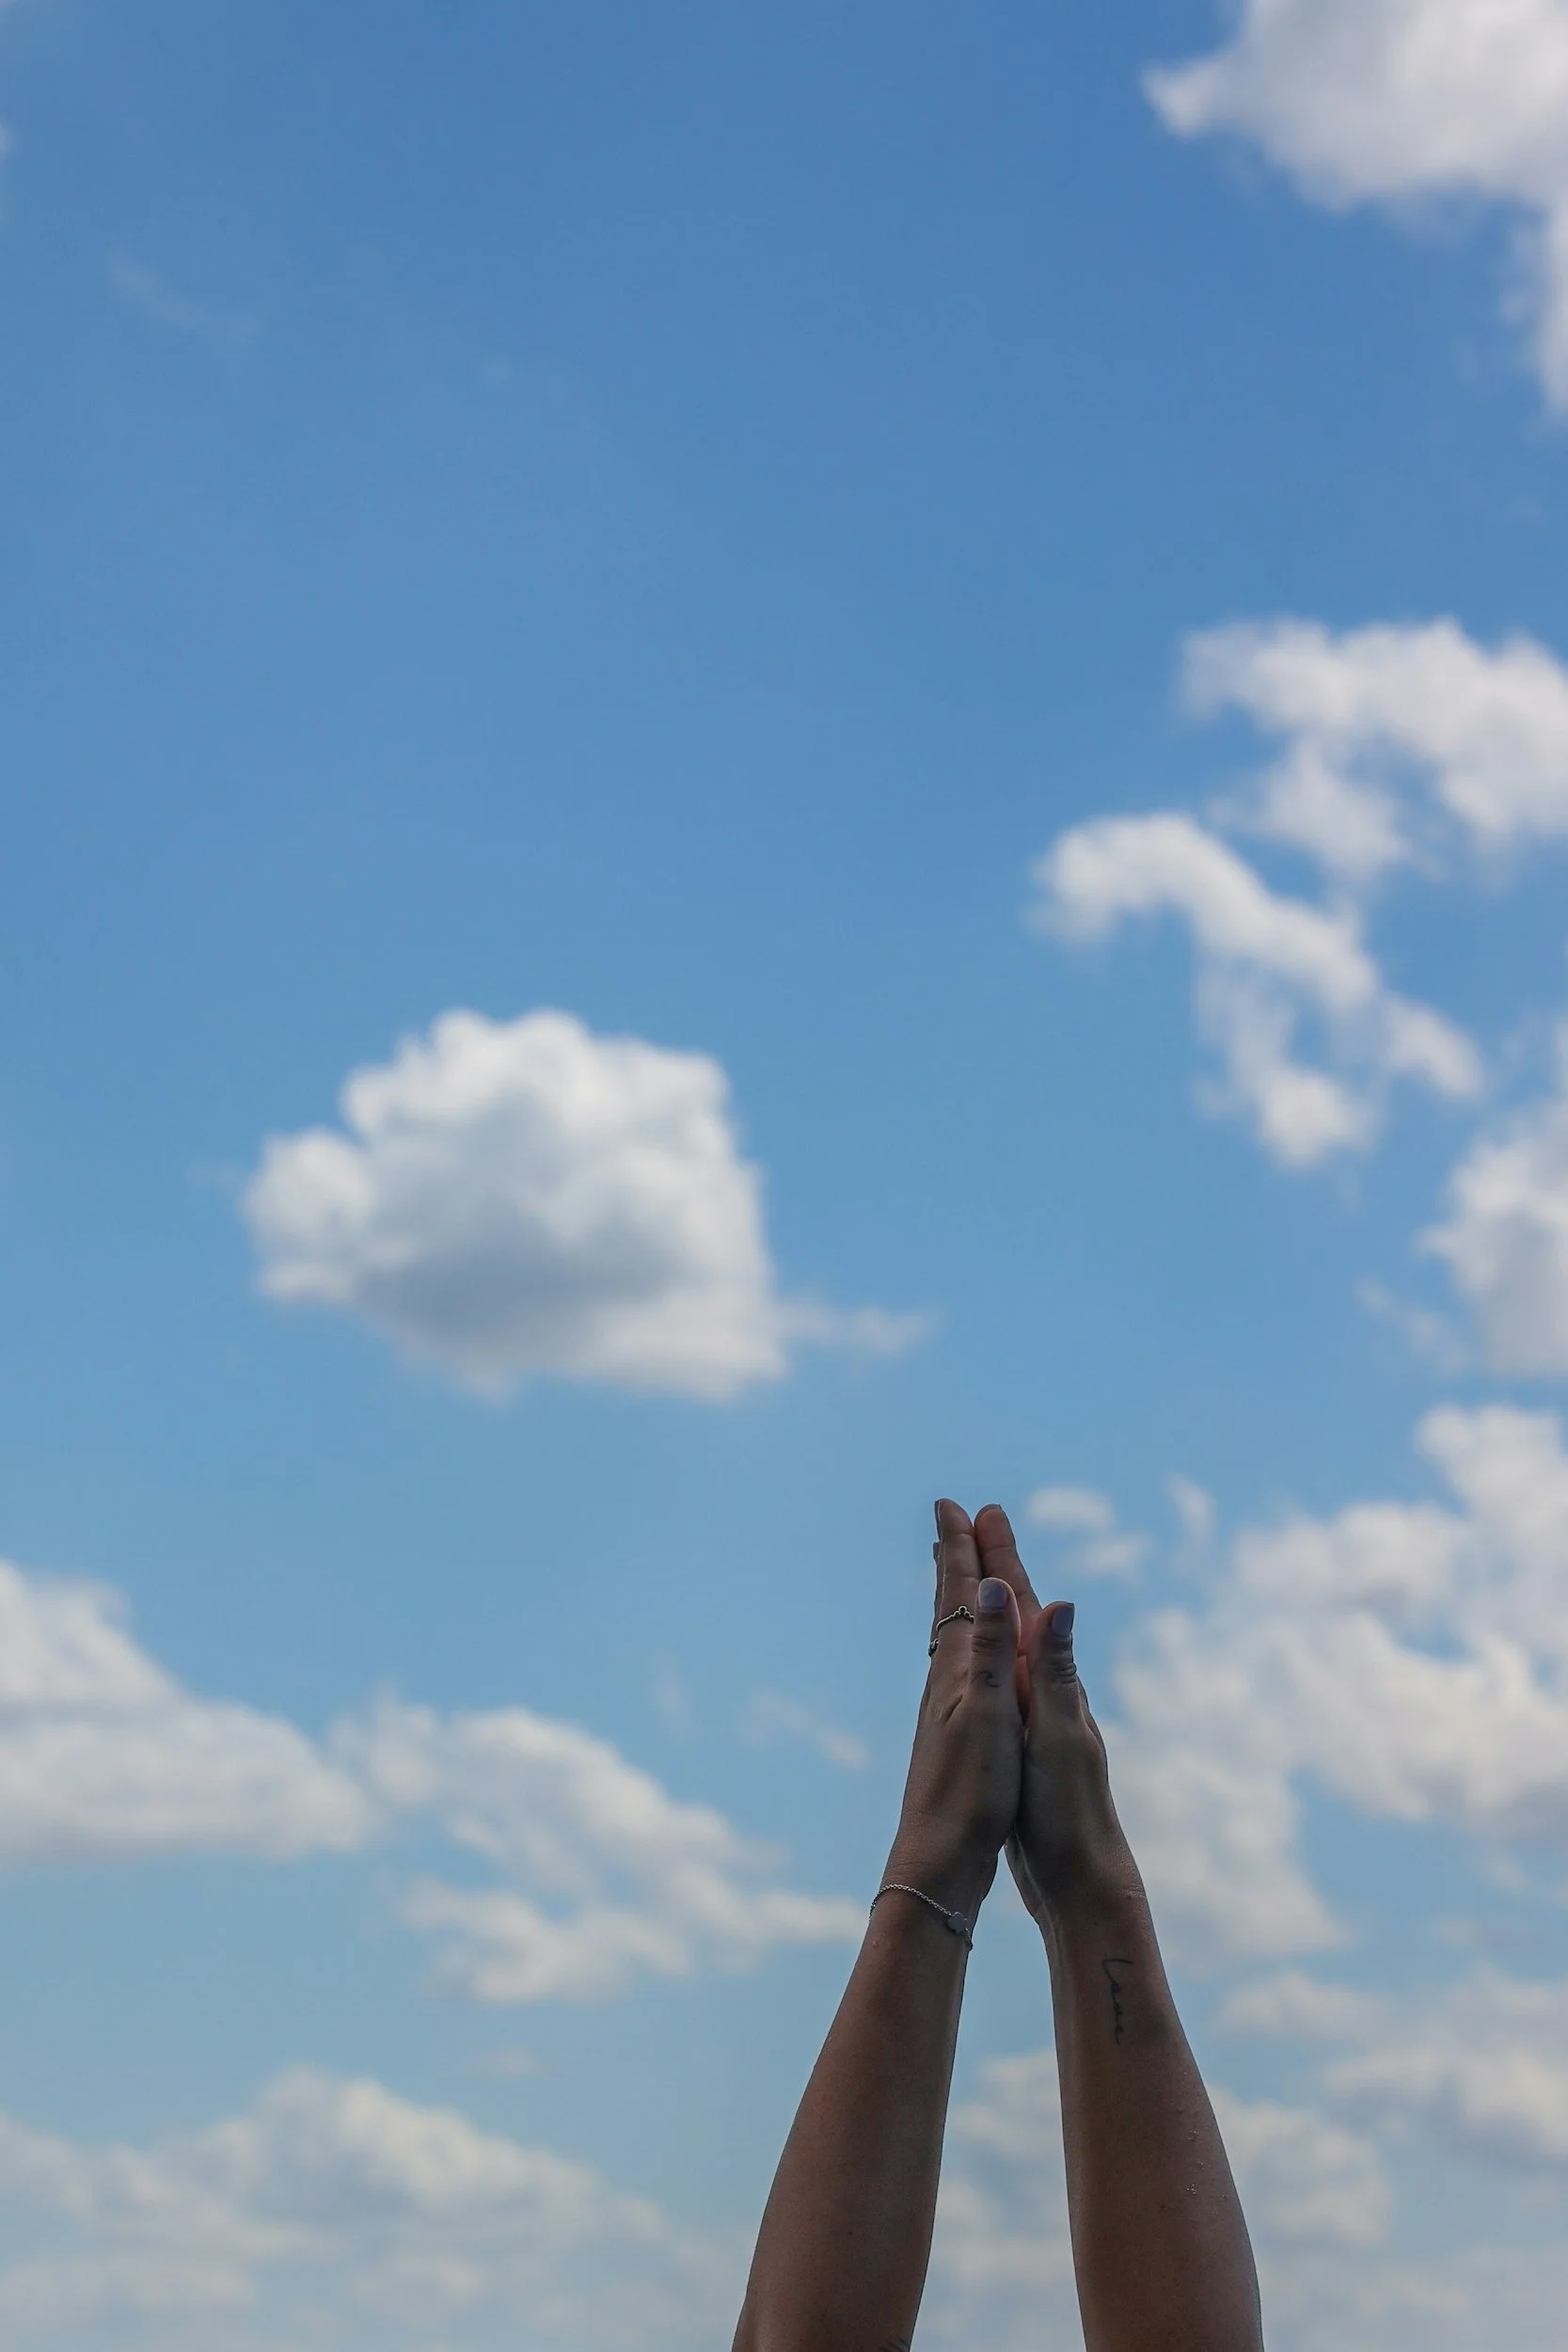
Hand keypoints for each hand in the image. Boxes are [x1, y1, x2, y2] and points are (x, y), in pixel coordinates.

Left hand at [882, 1501, 1024, 1923]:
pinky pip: (961, 1670)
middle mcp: (946, 1683)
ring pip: (952, 1637)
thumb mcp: (990, 1717)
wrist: (938, 1861)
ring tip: (959, 1577)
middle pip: (949, 1607)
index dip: (960, 1549)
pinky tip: (967, 1662)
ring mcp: (947, 1711)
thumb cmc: (967, 1793)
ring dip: (959, 1598)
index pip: (958, 1594)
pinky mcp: (955, 1738)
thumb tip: (992, 1584)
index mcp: (956, 1672)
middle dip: (956, 1561)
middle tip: (953, 1518)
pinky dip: (967, 1644)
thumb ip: (992, 1651)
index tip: (954, 1503)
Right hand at [967, 1505, 1139, 1933]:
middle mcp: (1046, 1691)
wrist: (1082, 1879)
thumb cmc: (1069, 1812)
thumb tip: (1057, 1601)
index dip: (997, 1556)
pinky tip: (982, 1663)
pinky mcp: (1022, 1745)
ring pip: (1004, 1645)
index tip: (977, 1507)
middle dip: (992, 1565)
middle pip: (1013, 1614)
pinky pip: (999, 1680)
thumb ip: (1055, 1671)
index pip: (1019, 1603)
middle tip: (972, 1518)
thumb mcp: (1059, 1737)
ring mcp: (1034, 1717)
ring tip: (973, 1579)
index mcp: (1050, 1682)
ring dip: (987, 1606)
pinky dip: (986, 1654)